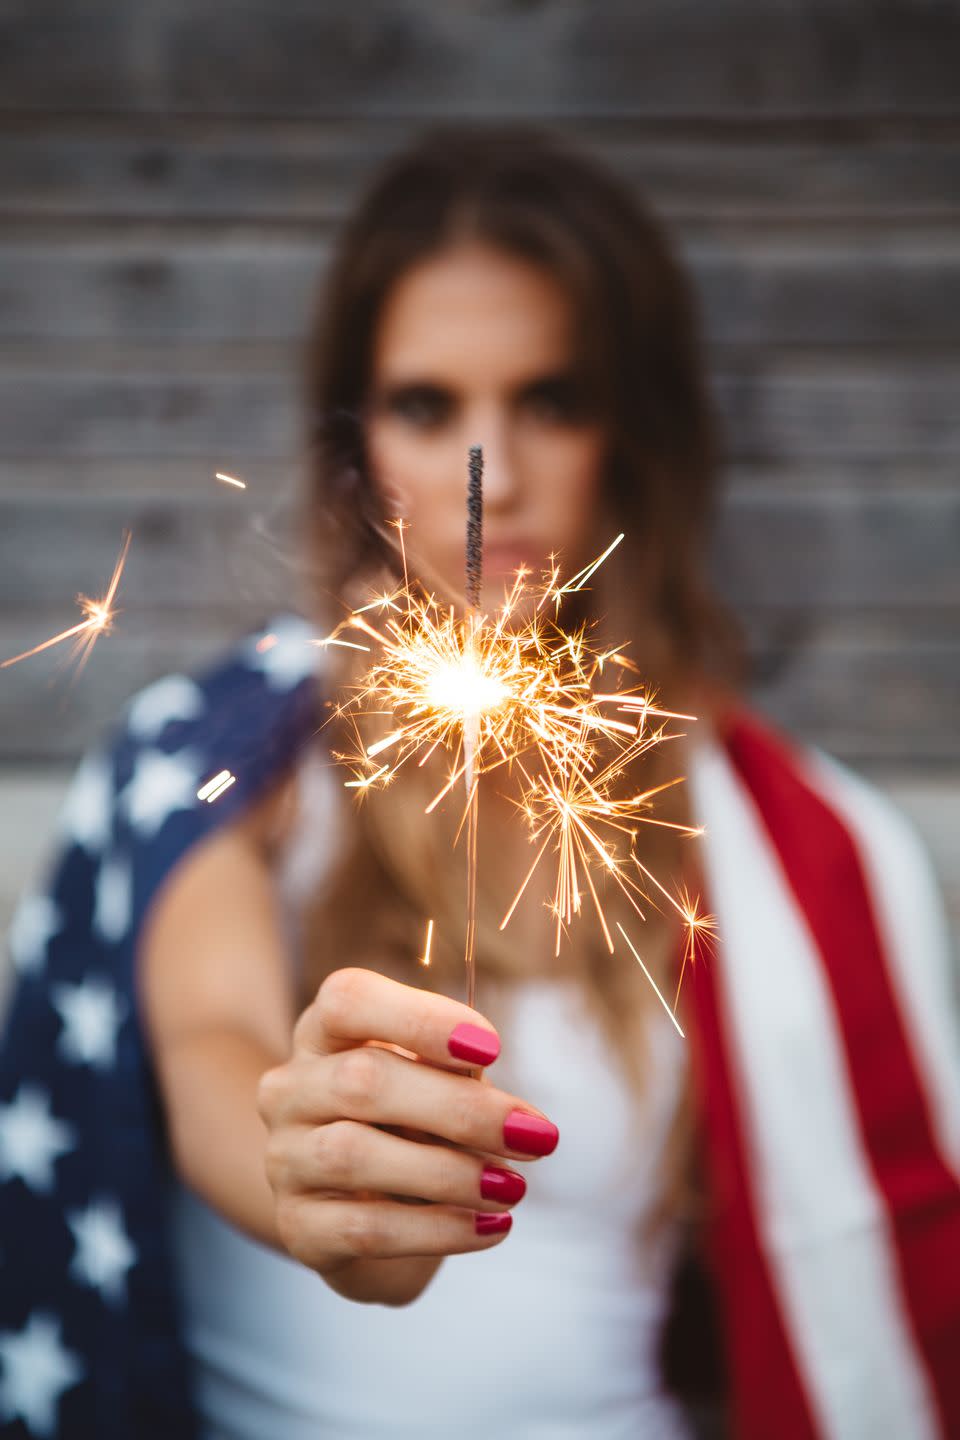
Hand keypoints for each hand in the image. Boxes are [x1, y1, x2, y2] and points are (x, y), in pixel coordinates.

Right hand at [256, 967, 558, 1303]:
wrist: (362, 1207)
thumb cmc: (410, 1121)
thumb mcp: (434, 1081)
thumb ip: (456, 1072)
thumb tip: (499, 1100)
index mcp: (324, 1031)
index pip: (348, 1000)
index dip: (420, 1019)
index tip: (492, 1049)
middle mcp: (290, 1088)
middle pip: (362, 1080)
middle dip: (460, 1110)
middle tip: (537, 1135)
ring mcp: (284, 1159)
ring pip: (355, 1155)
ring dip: (451, 1173)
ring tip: (514, 1187)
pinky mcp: (299, 1228)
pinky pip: (365, 1228)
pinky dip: (438, 1229)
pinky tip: (492, 1226)